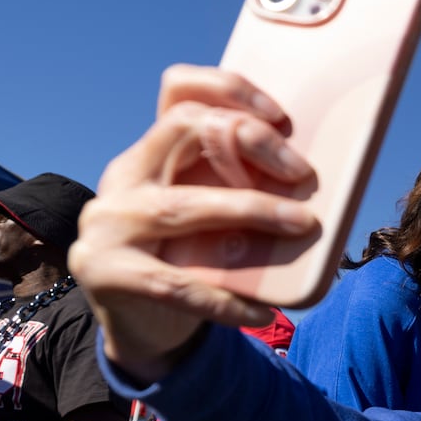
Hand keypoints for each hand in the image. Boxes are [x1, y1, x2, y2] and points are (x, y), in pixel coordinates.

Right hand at [69, 65, 316, 381]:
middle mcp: (123, 179)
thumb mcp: (207, 216)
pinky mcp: (107, 273)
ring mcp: (107, 225)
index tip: (280, 115)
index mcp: (148, 155)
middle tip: (302, 173)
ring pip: (183, 204)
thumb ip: (235, 188)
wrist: (141, 331)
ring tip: (302, 225)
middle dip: (251, 143)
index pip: (178, 92)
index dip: (228, 90)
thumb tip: (313, 179)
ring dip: (250, 210)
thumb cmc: (188, 263)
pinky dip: (228, 299)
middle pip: (184, 129)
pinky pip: (178, 283)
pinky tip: (264, 311)